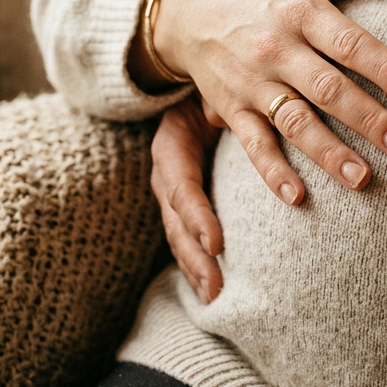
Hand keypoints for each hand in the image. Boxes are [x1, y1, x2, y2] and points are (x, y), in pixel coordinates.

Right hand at [151, 97, 223, 303]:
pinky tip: (210, 291)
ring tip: (213, 297)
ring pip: (178, 236)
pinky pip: (186, 237)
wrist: (194, 90)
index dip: (197, 217)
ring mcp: (171, 193)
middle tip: (216, 286)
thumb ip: (216, 106)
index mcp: (171, 146)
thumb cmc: (212, 90)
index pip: (181, 187)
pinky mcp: (183, 205)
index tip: (218, 245)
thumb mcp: (212, 93)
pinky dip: (196, 264)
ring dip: (194, 268)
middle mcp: (167, 174)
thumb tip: (219, 116)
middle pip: (176, 222)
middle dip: (194, 257)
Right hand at [154, 0, 386, 203]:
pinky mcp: (231, 110)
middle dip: (366, 118)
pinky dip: (272, 172)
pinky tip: (298, 196)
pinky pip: (253, 145)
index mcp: (301, 10)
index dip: (380, 65)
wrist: (187, 10)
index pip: (346, 41)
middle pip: (326, 88)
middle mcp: (276, 48)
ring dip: (328, 152)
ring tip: (363, 178)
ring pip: (294, 121)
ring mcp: (252, 83)